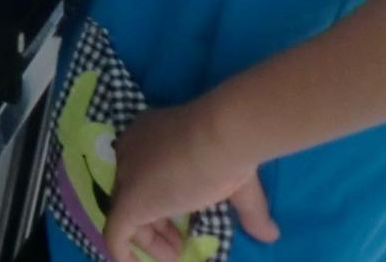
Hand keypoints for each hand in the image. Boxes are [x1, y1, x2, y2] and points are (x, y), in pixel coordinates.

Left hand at [104, 103, 278, 261]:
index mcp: (150, 136)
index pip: (144, 172)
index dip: (161, 200)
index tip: (182, 221)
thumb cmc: (227, 149)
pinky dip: (121, 251)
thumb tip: (271, 234)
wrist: (219, 136)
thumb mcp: (238, 181)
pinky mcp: (128, 201)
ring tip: (174, 254)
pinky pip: (114, 232)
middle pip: (132, 191)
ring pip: (124, 212)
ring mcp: (127, 177)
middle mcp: (130, 152)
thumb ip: (249, 209)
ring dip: (148, 239)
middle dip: (155, 222)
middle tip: (179, 243)